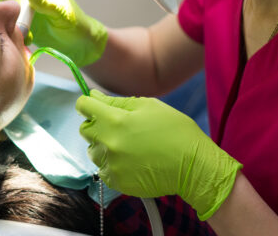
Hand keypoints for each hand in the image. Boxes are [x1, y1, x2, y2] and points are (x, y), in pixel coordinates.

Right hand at [1, 0, 107, 66]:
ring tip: (28, 36)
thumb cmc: (75, 23)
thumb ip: (48, 3)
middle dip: (8, 10)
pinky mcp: (19, 23)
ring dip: (11, 24)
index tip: (17, 6)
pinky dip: (13, 33)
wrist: (77, 43)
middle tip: (21, 26)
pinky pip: (6, 26)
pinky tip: (28, 40)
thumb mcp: (63, 13)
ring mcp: (21, 9)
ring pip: (3, 11)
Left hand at [76, 90, 241, 220]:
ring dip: (104, 146)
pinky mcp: (117, 182)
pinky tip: (130, 161)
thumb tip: (94, 96)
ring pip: (93, 151)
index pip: (84, 106)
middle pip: (85, 130)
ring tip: (127, 146)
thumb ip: (117, 102)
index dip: (88, 103)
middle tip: (118, 126)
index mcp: (115, 120)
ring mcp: (111, 164)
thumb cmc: (175, 131)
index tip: (94, 106)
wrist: (193, 166)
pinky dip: (112, 164)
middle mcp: (108, 143)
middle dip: (96, 125)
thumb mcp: (149, 106)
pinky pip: (103, 170)